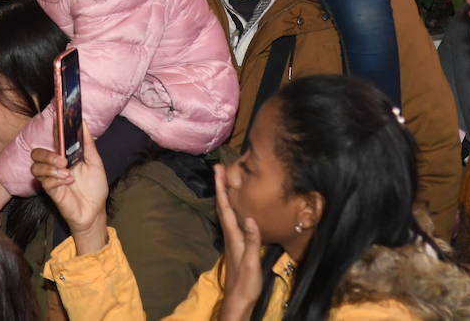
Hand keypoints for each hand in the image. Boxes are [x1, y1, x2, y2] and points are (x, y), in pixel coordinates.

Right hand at [32, 122, 107, 252]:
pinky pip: (44, 181)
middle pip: (36, 153)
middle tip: (62, 159)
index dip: (52, 129)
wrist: (95, 210)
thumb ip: (88, 144)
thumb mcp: (95, 162)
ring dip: (50, 168)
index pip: (53, 140)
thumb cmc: (95, 187)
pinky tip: (68, 181)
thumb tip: (83, 123)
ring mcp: (51, 179)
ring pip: (35, 167)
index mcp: (65, 156)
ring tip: (66, 172)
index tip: (56, 117)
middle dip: (46, 154)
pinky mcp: (51, 191)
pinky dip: (56, 179)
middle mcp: (55, 166)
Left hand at [215, 163, 262, 319]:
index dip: (221, 188)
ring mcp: (231, 240)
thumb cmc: (245, 283)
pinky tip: (235, 207)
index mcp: (233, 236)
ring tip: (225, 181)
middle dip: (220, 187)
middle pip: (223, 206)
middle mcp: (230, 235)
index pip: (225, 207)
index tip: (218, 170)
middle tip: (219, 168)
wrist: (238, 301)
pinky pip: (231, 220)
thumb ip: (252, 241)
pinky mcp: (236, 244)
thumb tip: (250, 217)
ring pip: (226, 212)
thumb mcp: (251, 262)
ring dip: (224, 195)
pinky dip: (231, 208)